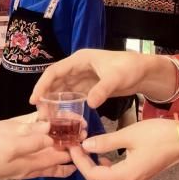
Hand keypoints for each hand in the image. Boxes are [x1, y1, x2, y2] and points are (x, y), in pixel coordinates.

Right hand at [0, 117, 74, 179]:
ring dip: (54, 166)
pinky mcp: (5, 168)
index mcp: (27, 163)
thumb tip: (51, 134)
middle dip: (66, 161)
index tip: (82, 143)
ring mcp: (14, 170)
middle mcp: (23, 169)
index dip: (69, 150)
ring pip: (40, 169)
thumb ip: (32, 140)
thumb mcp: (9, 143)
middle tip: (81, 158)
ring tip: (67, 167)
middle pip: (50, 167)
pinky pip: (29, 167)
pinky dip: (39, 165)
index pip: (55, 157)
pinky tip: (37, 164)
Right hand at [32, 50, 175, 109]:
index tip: (34, 100)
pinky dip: (65, 105)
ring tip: (47, 118)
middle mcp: (77, 68)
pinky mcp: (89, 87)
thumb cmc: (130, 68)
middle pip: (55, 82)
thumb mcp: (116, 78)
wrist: (144, 72)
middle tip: (39, 115)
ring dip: (53, 102)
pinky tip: (61, 117)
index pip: (54, 72)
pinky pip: (72, 96)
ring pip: (62, 90)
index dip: (42, 85)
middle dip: (45, 96)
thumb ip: (102, 89)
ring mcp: (82, 78)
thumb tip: (89, 103)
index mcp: (79, 60)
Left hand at [69, 119, 178, 179]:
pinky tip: (106, 155)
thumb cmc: (159, 135)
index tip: (73, 146)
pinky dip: (109, 169)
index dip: (80, 161)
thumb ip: (106, 142)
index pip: (93, 175)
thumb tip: (86, 145)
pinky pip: (120, 177)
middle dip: (86, 167)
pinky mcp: (142, 175)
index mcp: (126, 175)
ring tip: (90, 151)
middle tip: (79, 149)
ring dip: (97, 169)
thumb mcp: (129, 135)